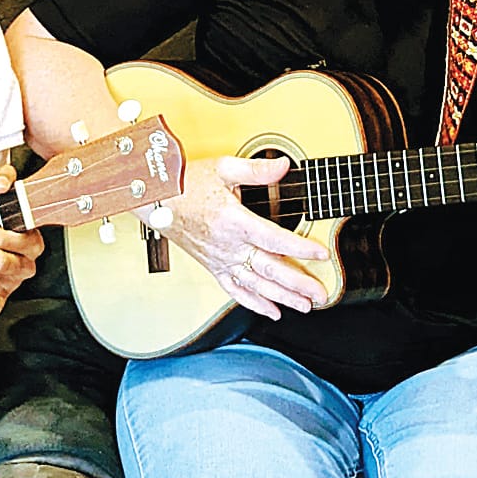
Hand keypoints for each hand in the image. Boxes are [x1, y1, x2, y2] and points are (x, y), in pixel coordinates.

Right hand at [163, 155, 328, 319]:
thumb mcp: (222, 168)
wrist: (155, 200)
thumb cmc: (186, 183)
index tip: (321, 253)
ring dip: (282, 298)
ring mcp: (220, 260)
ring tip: (305, 306)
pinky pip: (234, 290)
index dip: (300, 248)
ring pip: (256, 285)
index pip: (274, 239)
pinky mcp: (212, 267)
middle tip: (321, 294)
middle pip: (269, 269)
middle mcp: (228, 245)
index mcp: (233, 221)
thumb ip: (256, 170)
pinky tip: (272, 311)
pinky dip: (254, 303)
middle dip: (298, 284)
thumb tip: (283, 166)